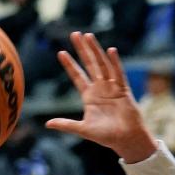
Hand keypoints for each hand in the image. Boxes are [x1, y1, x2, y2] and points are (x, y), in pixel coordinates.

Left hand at [45, 32, 156, 164]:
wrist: (126, 141)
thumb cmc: (106, 136)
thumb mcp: (83, 129)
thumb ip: (66, 124)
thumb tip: (47, 124)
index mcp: (89, 97)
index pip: (77, 76)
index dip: (69, 65)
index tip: (61, 52)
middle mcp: (100, 89)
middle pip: (89, 65)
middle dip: (82, 50)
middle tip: (74, 34)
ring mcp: (112, 88)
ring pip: (102, 65)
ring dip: (95, 51)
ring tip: (88, 36)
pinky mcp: (123, 90)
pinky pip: (119, 74)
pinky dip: (115, 62)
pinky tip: (110, 51)